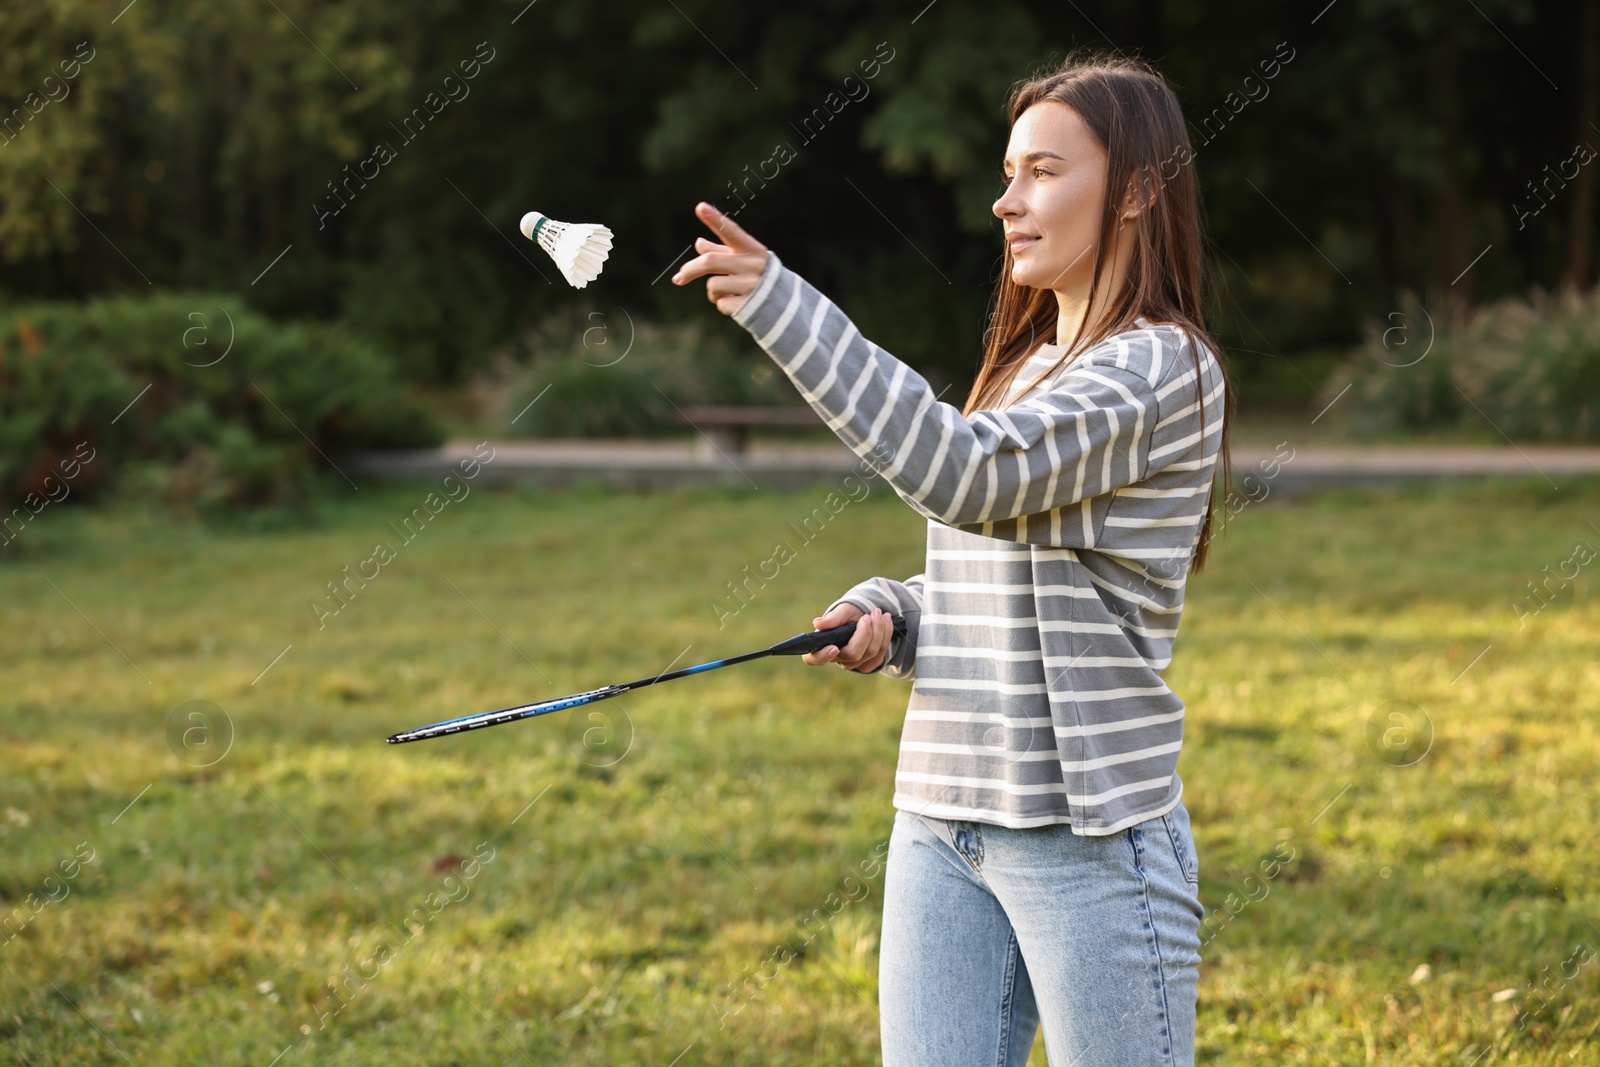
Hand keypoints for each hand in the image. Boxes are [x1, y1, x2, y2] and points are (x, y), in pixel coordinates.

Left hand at [670, 201, 769, 315]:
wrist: (786, 307)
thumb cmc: (760, 279)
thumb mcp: (744, 261)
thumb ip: (722, 252)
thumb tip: (699, 243)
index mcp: (752, 249)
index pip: (731, 231)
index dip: (715, 219)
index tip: (700, 207)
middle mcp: (753, 265)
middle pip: (710, 261)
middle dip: (690, 270)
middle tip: (678, 279)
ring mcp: (752, 285)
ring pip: (713, 285)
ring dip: (713, 292)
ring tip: (729, 293)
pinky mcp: (748, 305)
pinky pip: (720, 303)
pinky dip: (722, 304)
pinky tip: (737, 303)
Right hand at [803, 603, 893, 673]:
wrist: (867, 615)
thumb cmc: (849, 614)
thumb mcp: (842, 611)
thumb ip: (833, 618)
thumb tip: (818, 624)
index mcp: (822, 645)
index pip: (814, 658)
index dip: (823, 656)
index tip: (834, 648)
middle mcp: (837, 658)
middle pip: (853, 654)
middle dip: (865, 633)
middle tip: (869, 615)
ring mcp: (854, 664)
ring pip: (871, 652)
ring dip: (879, 630)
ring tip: (879, 613)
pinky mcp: (869, 664)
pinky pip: (882, 652)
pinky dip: (886, 634)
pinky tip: (886, 621)